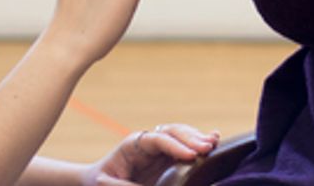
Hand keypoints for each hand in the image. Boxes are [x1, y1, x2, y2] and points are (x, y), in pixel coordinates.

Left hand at [84, 124, 219, 185]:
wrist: (99, 183)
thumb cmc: (101, 182)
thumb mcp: (107, 184)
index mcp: (133, 145)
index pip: (157, 140)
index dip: (175, 146)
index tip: (191, 155)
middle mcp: (148, 142)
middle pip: (172, 132)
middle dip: (191, 138)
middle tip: (208, 147)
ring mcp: (158, 149)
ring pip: (181, 135)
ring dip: (197, 138)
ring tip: (214, 142)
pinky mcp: (166, 157)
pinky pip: (184, 145)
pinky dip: (198, 141)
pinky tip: (214, 139)